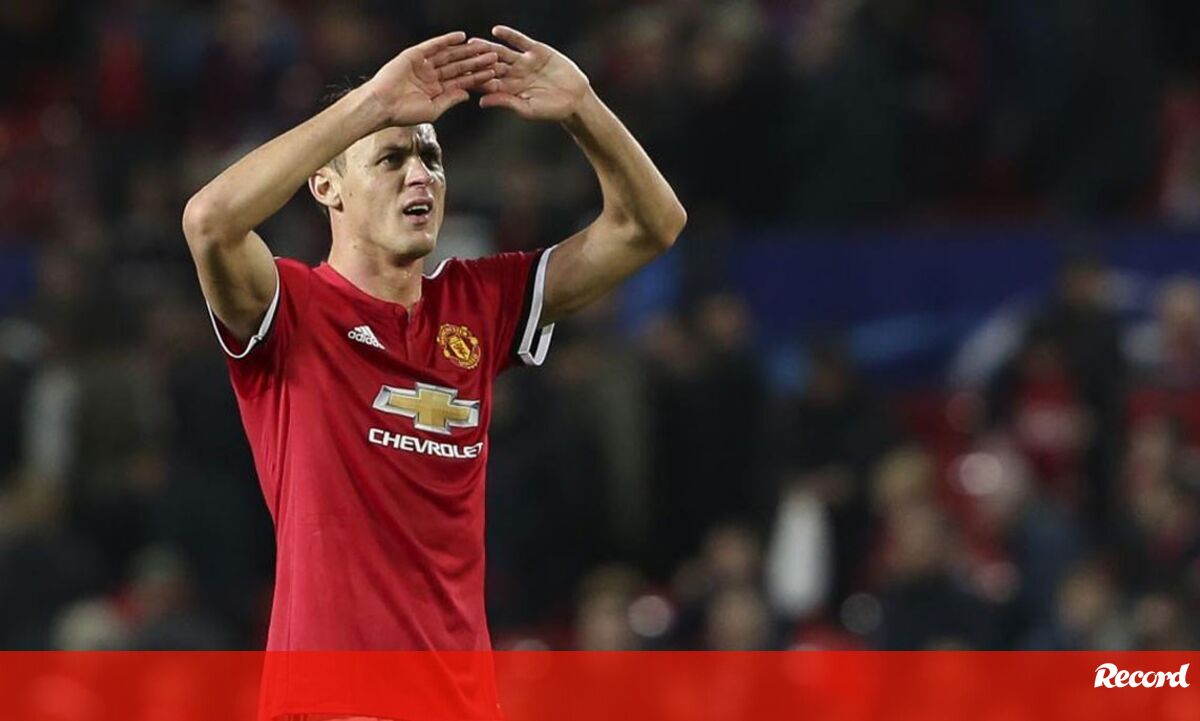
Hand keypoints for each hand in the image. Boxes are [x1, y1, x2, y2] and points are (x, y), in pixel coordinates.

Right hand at [364, 31, 497, 125]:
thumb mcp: (433, 110)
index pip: (462, 81)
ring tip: (483, 46)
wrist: (382, 105)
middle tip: (495, 56)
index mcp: (437, 90)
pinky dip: (447, 40)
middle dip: (476, 61)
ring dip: (466, 50)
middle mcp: (432, 76)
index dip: (478, 77)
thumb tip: (468, 94)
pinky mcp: (414, 55)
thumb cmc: (404, 113)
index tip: (495, 73)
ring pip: (449, 55)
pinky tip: (461, 37)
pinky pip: (433, 45)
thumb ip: (450, 100)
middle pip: (459, 66)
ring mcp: (424, 64)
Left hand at [471, 26, 591, 120]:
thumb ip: (505, 102)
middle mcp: (513, 74)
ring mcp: (524, 61)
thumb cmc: (552, 110)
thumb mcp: (527, 108)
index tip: (459, 77)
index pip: (488, 84)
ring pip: (501, 52)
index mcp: (509, 90)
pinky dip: (509, 36)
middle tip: (459, 57)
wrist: (576, 98)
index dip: (474, 80)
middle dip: (476, 62)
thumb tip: (481, 102)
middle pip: (491, 66)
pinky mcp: (536, 51)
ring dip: (487, 47)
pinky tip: (496, 31)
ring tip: (472, 42)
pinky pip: (519, 41)